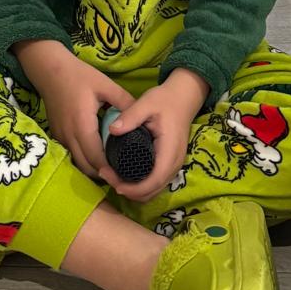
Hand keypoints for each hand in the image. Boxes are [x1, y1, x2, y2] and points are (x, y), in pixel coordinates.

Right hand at [18, 41, 132, 179]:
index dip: (110, 168)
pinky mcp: (56, 135)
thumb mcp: (105, 85)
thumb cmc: (79, 76)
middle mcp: (69, 136)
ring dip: (92, 167)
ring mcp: (60, 137)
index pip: (96, 157)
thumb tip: (142, 118)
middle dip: (103, 172)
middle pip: (86, 166)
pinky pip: (71, 154)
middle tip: (121, 171)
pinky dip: (83, 158)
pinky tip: (96, 153)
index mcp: (82, 125)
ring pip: (77, 163)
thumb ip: (124, 102)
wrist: (50, 70)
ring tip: (111, 165)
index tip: (126, 171)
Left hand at [103, 70, 208, 202]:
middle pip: (152, 190)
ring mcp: (173, 166)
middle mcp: (174, 163)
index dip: (134, 189)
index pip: (154, 180)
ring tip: (113, 176)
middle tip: (107, 176)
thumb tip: (112, 130)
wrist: (183, 98)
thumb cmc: (165, 100)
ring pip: (154, 190)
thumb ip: (131, 116)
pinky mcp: (169, 165)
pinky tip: (125, 176)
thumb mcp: (147, 103)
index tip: (114, 183)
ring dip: (134, 191)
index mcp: (169, 150)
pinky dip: (140, 186)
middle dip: (129, 191)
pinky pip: (155, 184)